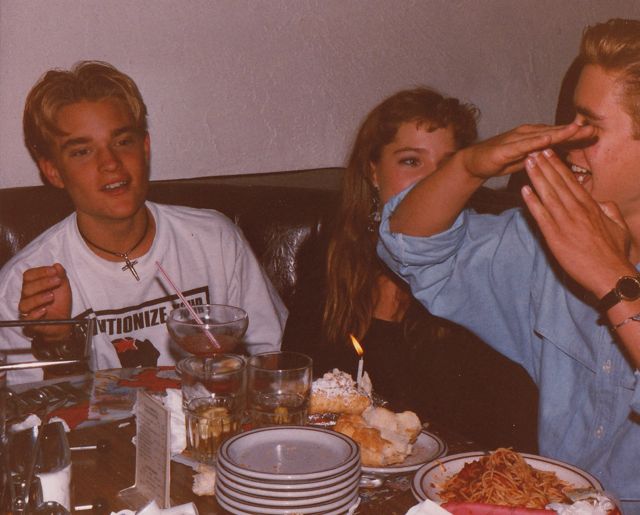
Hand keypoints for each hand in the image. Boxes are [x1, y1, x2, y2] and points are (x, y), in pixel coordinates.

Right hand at [18, 263, 71, 338]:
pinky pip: (27, 318)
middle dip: (43, 283)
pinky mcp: (30, 323)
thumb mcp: (63, 287)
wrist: (64, 321)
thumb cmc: (60, 302)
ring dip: (38, 298)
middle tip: (57, 281)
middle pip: (27, 288)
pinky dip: (35, 313)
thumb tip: (57, 266)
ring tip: (52, 296)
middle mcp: (27, 297)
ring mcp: (27, 310)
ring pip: (24, 303)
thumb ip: (60, 275)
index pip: (29, 275)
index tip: (54, 271)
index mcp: (33, 286)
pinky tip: (44, 310)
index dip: (40, 272)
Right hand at [459, 122, 594, 179]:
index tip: (593, 134)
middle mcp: (525, 134)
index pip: (557, 135)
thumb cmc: (499, 160)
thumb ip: (541, 155)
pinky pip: (524, 144)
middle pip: (553, 132)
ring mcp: (515, 139)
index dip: (574, 135)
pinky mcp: (506, 148)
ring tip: (576, 129)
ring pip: (541, 135)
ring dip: (559, 132)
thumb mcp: (525, 159)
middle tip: (593, 129)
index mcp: (532, 137)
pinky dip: (538, 140)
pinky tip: (549, 139)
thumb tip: (558, 155)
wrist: (473, 163)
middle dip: (573, 131)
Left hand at [521, 149, 632, 297]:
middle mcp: (577, 210)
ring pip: (548, 193)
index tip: (550, 153)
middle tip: (533, 149)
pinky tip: (523, 189)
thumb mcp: (619, 227)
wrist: (610, 274)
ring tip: (527, 161)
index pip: (571, 181)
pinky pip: (541, 215)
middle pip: (557, 182)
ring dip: (536, 176)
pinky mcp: (555, 236)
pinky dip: (531, 201)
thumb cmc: (615, 253)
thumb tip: (603, 203)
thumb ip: (610, 211)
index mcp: (591, 206)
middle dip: (544, 165)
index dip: (558, 166)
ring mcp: (565, 222)